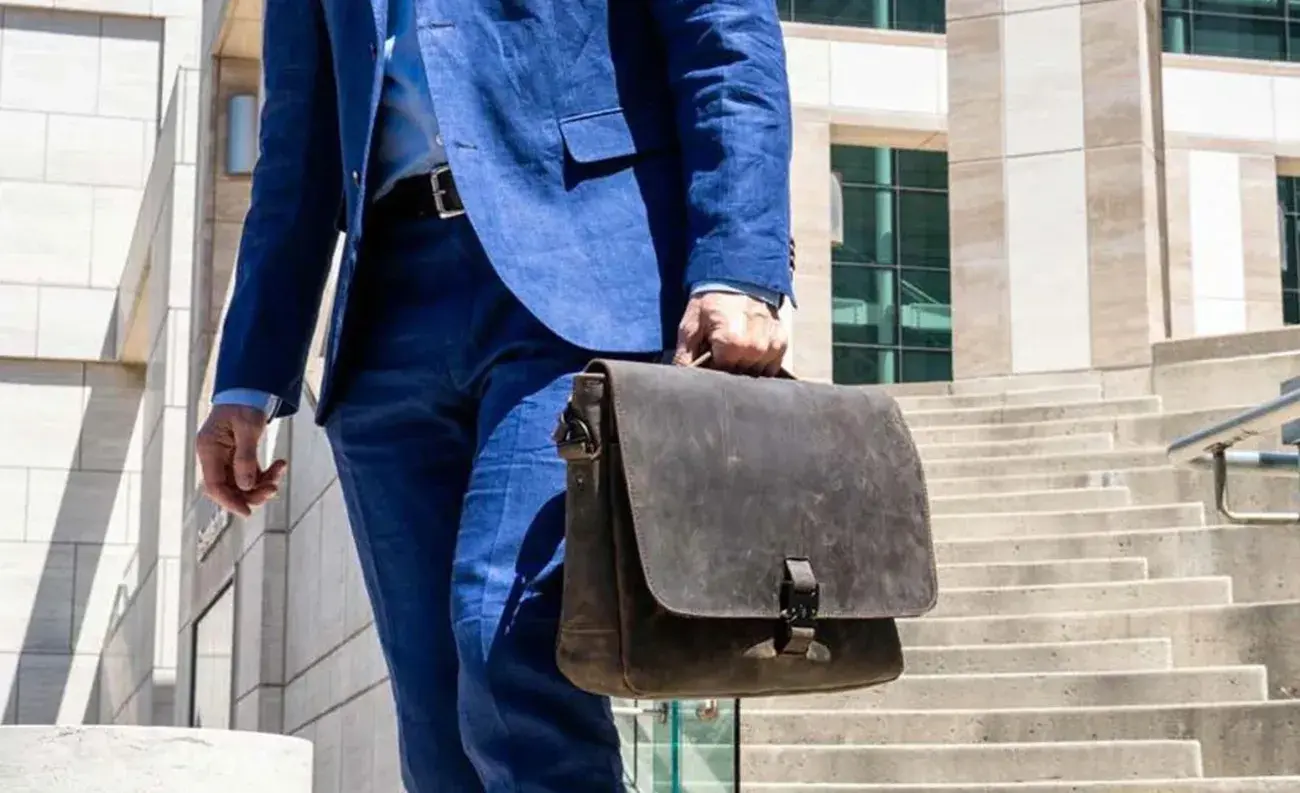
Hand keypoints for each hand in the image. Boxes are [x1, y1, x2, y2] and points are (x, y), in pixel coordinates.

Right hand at [196, 404, 286, 517]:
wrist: (249, 390)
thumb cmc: (245, 404)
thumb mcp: (248, 428)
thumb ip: (246, 457)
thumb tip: (246, 485)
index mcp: (209, 448)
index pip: (214, 485)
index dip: (229, 501)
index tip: (247, 511)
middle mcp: (214, 456)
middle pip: (228, 488)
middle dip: (251, 493)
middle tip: (273, 489)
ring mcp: (225, 458)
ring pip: (241, 484)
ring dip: (261, 484)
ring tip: (279, 471)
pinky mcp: (238, 457)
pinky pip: (251, 474)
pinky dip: (266, 474)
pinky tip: (281, 464)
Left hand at [672, 291, 787, 375]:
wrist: (738, 275)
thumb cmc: (711, 300)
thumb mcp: (691, 325)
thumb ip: (684, 356)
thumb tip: (681, 379)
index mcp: (732, 344)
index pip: (719, 376)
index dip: (710, 370)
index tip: (707, 357)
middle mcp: (755, 348)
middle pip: (737, 376)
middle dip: (726, 368)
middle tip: (718, 349)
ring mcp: (770, 346)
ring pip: (754, 374)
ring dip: (744, 367)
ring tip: (734, 347)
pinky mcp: (781, 343)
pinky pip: (771, 367)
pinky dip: (760, 363)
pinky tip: (749, 349)